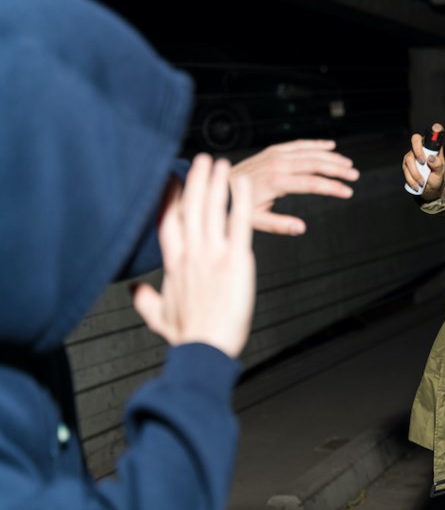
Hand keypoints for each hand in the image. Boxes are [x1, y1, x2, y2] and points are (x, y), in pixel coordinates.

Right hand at [132, 154, 255, 357]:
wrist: (205, 350)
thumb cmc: (188, 336)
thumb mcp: (159, 317)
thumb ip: (146, 300)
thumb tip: (135, 290)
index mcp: (174, 263)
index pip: (168, 221)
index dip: (169, 198)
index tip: (170, 179)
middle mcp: (191, 253)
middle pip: (190, 207)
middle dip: (195, 180)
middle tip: (200, 160)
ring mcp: (213, 254)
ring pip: (212, 209)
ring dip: (216, 182)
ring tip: (220, 163)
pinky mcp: (236, 260)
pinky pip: (240, 222)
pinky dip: (242, 200)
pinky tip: (244, 182)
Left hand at [229, 139, 358, 235]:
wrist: (218, 185)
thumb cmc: (236, 205)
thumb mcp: (255, 220)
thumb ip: (279, 224)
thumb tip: (301, 228)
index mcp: (275, 182)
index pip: (312, 183)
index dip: (332, 187)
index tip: (348, 192)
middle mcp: (277, 165)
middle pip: (315, 164)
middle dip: (337, 169)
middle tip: (355, 175)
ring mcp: (275, 155)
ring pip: (309, 152)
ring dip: (331, 157)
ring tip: (348, 164)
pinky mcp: (273, 151)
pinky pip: (298, 144)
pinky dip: (315, 144)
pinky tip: (330, 145)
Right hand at [402, 123, 444, 200]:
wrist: (430, 188)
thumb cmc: (436, 177)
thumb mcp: (440, 172)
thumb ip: (438, 164)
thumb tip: (431, 158)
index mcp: (432, 147)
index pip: (432, 135)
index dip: (434, 130)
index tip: (436, 129)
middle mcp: (421, 148)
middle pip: (415, 140)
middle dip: (418, 151)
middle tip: (423, 162)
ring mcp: (412, 155)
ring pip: (409, 159)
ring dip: (415, 172)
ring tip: (422, 182)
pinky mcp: (406, 165)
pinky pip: (405, 170)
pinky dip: (411, 179)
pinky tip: (416, 185)